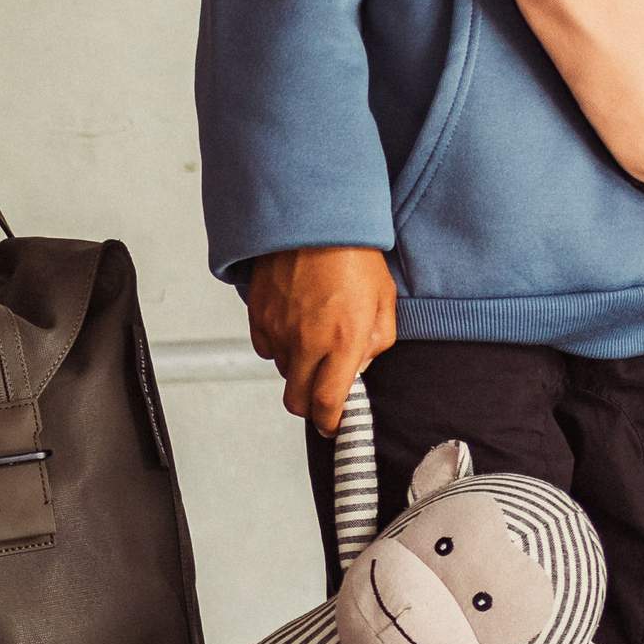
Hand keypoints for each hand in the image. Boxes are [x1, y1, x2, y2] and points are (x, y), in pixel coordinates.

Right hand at [245, 245, 397, 429]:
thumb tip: (358, 369)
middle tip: (323, 393)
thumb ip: (375, 344)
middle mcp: (307, 341)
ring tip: (314, 341)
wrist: (315, 218)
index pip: (329, 404)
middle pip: (298, 400)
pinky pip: (267, 347)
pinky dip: (280, 346)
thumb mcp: (384, 301)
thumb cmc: (354, 255)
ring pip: (283, 373)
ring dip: (298, 370)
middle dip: (311, 405)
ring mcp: (279, 329)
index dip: (331, 423)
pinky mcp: (259, 315)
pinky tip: (296, 325)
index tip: (334, 425)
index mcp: (343, 341)